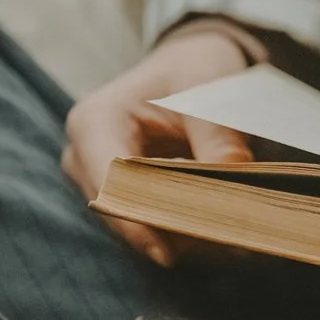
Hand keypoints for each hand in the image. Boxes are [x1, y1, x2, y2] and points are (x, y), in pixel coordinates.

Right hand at [63, 25, 254, 264]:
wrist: (190, 68)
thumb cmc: (194, 70)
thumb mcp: (209, 89)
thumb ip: (217, 137)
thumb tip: (230, 182)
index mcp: (94, 123)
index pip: (113, 185)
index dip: (142, 219)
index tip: (174, 251)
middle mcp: (84, 158)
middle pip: (124, 212)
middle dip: (172, 230)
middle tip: (228, 243)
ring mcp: (98, 182)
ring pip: (138, 226)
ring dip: (183, 236)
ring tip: (236, 239)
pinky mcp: (121, 197)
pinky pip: (151, 226)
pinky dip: (185, 231)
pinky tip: (224, 232)